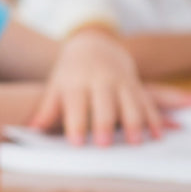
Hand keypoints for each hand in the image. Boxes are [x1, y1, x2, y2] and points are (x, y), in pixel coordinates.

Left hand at [29, 28, 163, 144]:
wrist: (94, 46)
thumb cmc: (70, 74)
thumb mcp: (56, 86)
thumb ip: (48, 108)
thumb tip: (33, 128)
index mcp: (77, 82)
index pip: (76, 105)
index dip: (75, 124)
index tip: (75, 143)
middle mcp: (101, 81)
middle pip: (105, 104)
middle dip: (104, 124)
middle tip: (104, 145)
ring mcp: (122, 82)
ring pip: (131, 103)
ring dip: (134, 123)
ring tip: (135, 143)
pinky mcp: (137, 86)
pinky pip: (148, 102)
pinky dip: (154, 119)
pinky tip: (156, 136)